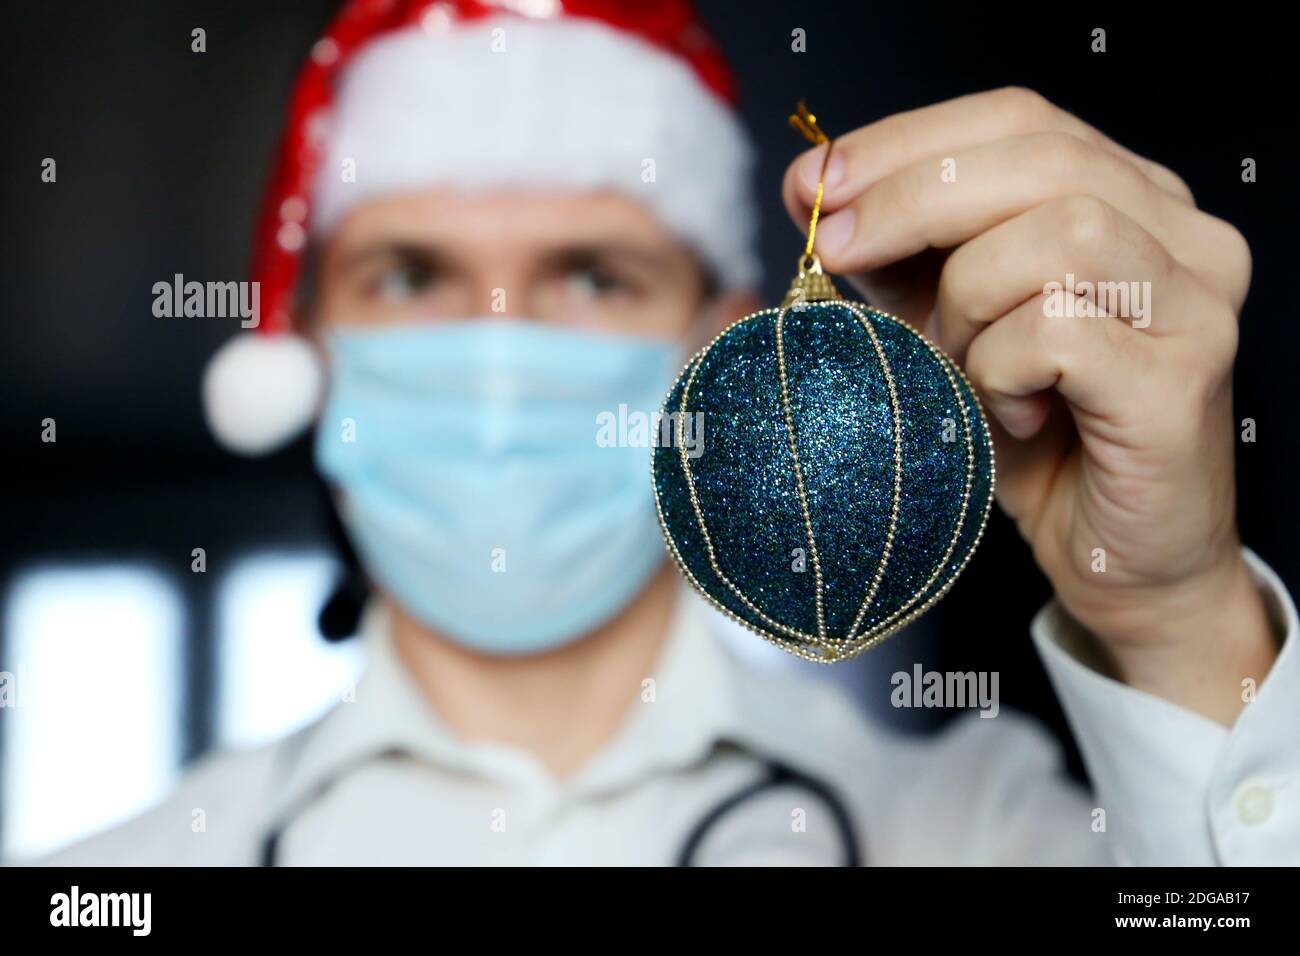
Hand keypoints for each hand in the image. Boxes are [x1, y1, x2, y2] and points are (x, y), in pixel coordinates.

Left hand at [783, 88, 1275, 723]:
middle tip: (833, 246)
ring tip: (958, 366)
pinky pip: (1058, 328)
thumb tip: (816, 191)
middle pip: (1038, 157)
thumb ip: (907, 257)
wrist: (1117, 561)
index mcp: (1130, 200)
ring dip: (968, 301)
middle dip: (909, 197)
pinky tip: (1006, 412)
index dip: (907, 140)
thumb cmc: (1038, 442)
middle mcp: (1182, 234)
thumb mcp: (954, 328)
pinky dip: (999, 366)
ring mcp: (1195, 301)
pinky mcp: (1182, 376)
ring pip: (1054, 234)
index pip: (1017, 119)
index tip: (815, 180)